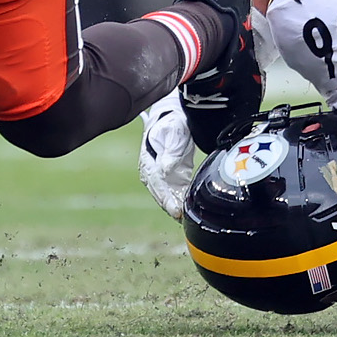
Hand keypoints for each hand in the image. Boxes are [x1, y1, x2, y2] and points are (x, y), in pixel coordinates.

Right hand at [138, 90, 195, 219]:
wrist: (176, 119)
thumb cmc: (173, 123)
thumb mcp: (174, 131)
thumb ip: (171, 150)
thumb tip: (165, 169)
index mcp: (148, 160)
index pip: (156, 181)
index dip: (165, 196)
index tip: (174, 208)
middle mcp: (153, 171)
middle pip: (160, 192)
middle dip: (170, 206)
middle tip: (180, 217)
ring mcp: (163, 177)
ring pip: (168, 196)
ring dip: (175, 206)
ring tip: (185, 217)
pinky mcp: (173, 179)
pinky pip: (177, 193)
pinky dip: (182, 201)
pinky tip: (188, 209)